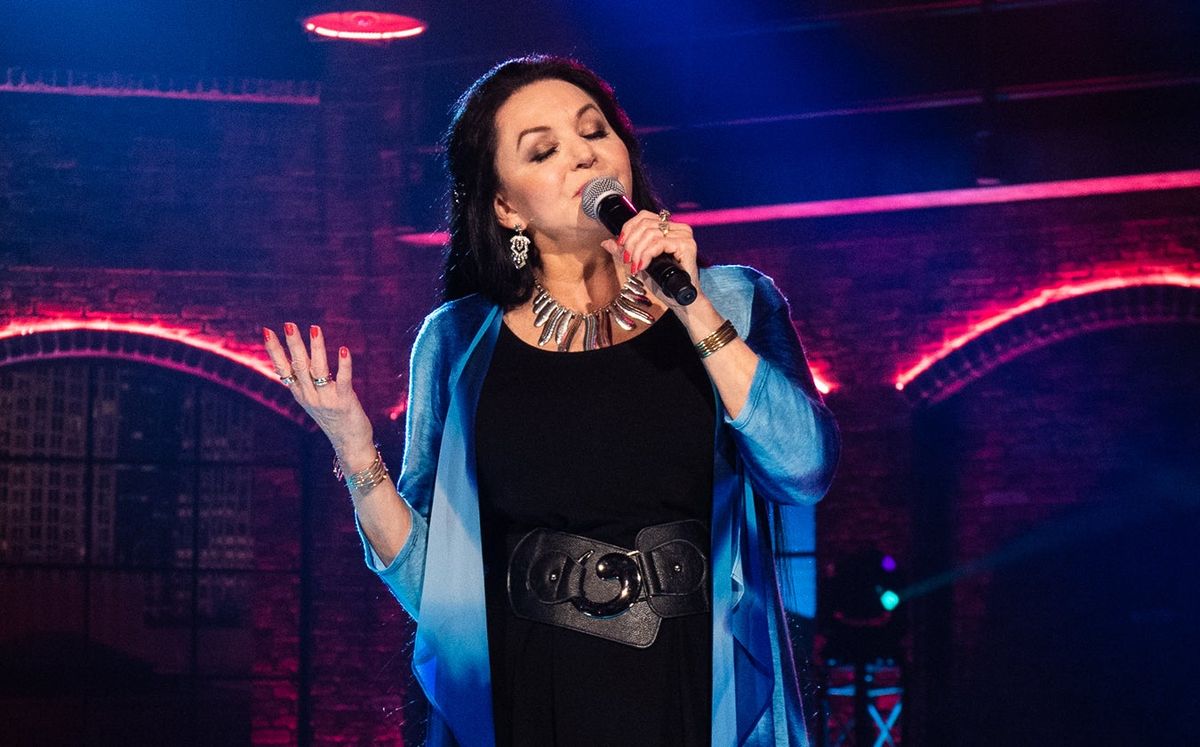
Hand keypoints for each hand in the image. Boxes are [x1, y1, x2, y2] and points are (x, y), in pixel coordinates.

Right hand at [262, 323, 374, 469]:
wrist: (349, 443)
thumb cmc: (333, 417)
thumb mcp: (313, 399)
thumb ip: (306, 381)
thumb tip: (296, 356)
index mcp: (300, 393)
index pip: (283, 369)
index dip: (275, 351)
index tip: (267, 331)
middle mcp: (309, 396)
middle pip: (298, 366)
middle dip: (293, 344)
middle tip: (288, 324)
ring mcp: (326, 400)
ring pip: (318, 370)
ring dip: (316, 348)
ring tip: (314, 329)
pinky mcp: (344, 402)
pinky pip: (343, 381)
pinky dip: (343, 366)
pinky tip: (344, 350)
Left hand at [600, 210, 701, 308]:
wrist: (678, 299)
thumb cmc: (662, 282)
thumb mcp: (638, 262)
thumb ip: (624, 251)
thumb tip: (606, 242)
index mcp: (669, 227)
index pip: (644, 216)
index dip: (628, 228)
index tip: (620, 244)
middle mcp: (678, 228)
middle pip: (645, 223)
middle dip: (631, 242)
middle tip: (627, 259)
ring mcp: (684, 235)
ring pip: (650, 233)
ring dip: (637, 251)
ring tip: (635, 266)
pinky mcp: (687, 245)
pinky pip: (659, 243)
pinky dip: (646, 255)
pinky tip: (643, 266)